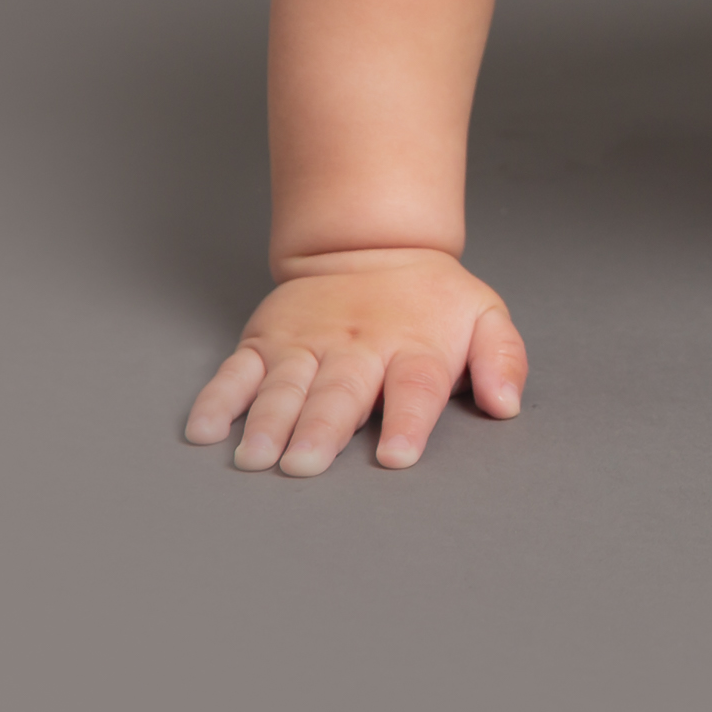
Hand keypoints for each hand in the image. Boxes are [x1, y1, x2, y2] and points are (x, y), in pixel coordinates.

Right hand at [184, 248, 526, 476]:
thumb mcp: (483, 315)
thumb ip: (502, 358)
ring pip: (286, 385)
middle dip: (322, 429)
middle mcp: (358, 347)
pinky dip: (217, 398)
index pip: (416, 385)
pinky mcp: (267, 341)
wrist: (373, 247)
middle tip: (306, 464)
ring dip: (269, 421)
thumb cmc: (430, 302)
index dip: (409, 421)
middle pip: (341, 391)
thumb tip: (507, 403)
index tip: (398, 456)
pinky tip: (203, 429)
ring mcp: (307, 343)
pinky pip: (237, 371)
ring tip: (257, 457)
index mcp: (414, 345)